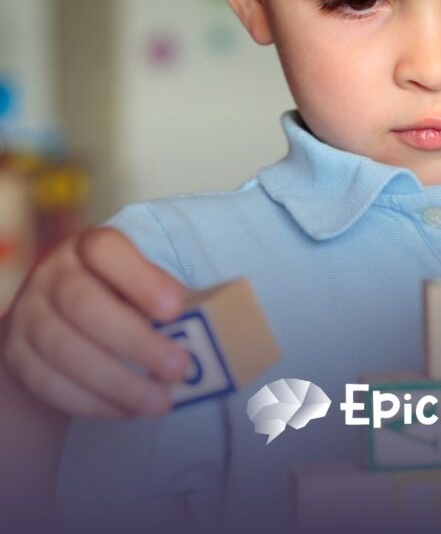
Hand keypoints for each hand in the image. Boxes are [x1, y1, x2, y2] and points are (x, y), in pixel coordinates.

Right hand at [0, 227, 191, 418]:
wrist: (57, 321)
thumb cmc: (121, 297)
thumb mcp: (141, 283)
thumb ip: (164, 297)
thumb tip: (205, 329)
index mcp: (89, 247)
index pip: (105, 250)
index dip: (141, 279)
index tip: (176, 310)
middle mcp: (52, 274)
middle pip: (84, 305)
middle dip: (136, 342)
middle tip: (179, 369)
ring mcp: (28, 313)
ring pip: (64, 350)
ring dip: (118, 382)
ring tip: (161, 402)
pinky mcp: (16, 355)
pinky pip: (49, 383)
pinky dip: (93, 401)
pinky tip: (128, 409)